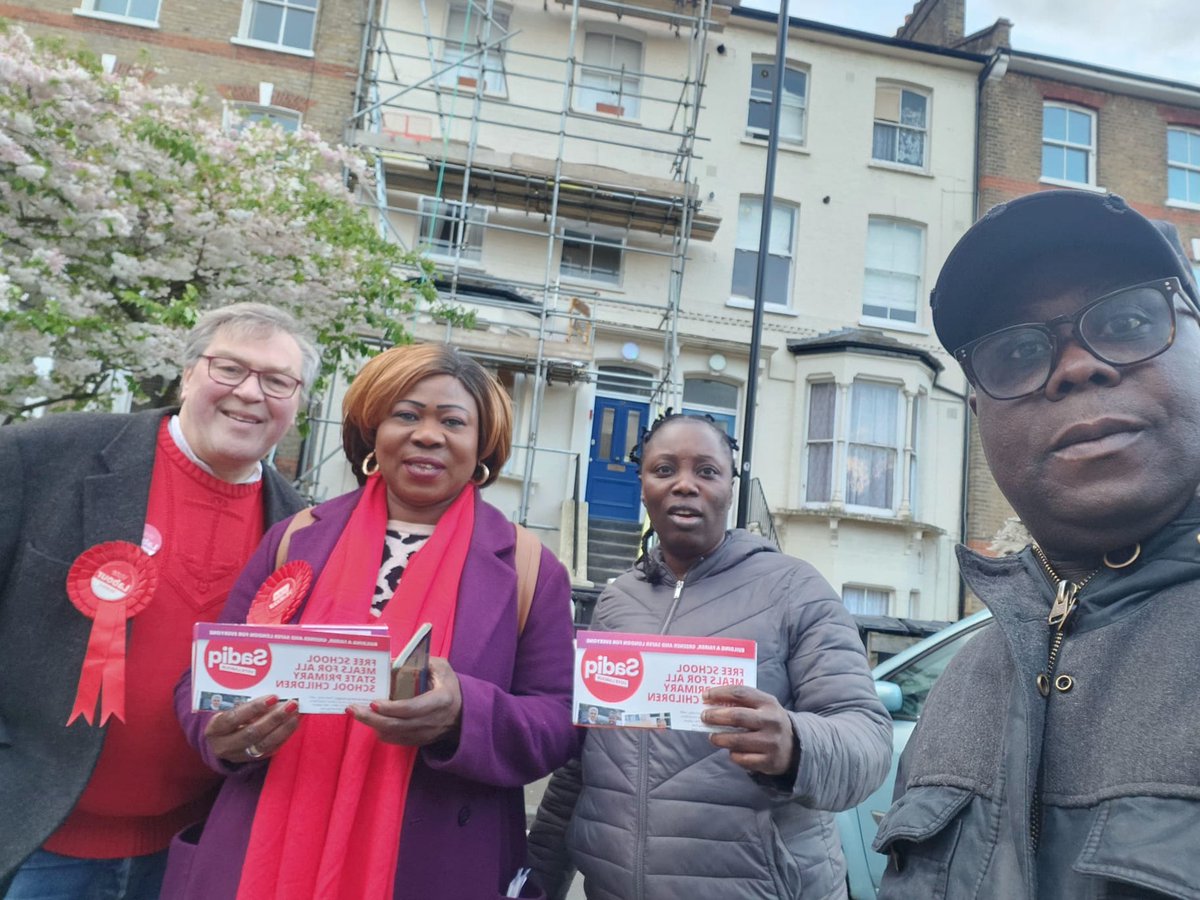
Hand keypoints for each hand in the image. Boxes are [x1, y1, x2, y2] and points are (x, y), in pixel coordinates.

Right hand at [205, 694, 300, 764]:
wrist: (221, 741)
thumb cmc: (227, 718)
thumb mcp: (227, 710)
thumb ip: (244, 703)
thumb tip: (272, 695)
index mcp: (215, 729)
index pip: (233, 718)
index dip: (253, 708)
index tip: (273, 697)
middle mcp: (224, 745)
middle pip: (251, 733)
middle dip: (274, 718)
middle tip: (291, 704)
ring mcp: (238, 755)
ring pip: (264, 744)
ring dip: (283, 728)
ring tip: (296, 714)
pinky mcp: (252, 760)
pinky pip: (271, 749)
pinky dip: (285, 735)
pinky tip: (294, 723)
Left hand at [347, 656, 461, 746]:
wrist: (463, 713)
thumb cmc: (449, 686)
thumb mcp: (441, 668)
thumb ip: (419, 662)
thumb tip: (390, 663)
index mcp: (440, 701)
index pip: (411, 708)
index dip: (391, 708)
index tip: (373, 702)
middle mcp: (430, 721)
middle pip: (396, 725)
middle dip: (371, 718)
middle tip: (352, 708)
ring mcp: (423, 734)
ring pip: (392, 734)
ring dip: (372, 724)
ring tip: (356, 712)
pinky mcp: (417, 741)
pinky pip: (394, 739)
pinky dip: (380, 730)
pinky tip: (371, 719)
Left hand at [700, 684, 797, 776]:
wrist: (794, 747)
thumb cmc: (768, 722)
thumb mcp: (762, 707)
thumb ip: (741, 703)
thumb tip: (710, 702)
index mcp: (768, 703)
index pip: (740, 693)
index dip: (720, 693)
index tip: (705, 696)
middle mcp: (771, 721)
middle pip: (737, 716)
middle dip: (716, 716)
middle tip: (704, 716)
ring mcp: (771, 742)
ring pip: (737, 740)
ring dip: (720, 738)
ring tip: (712, 737)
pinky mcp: (769, 761)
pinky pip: (742, 758)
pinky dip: (733, 755)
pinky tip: (731, 751)